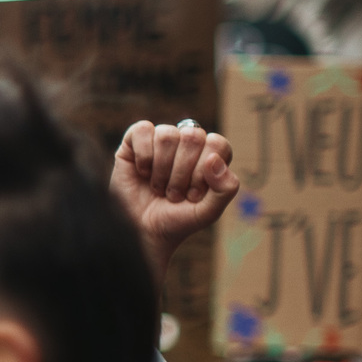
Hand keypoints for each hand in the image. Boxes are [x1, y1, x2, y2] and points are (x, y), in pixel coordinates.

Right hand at [111, 121, 240, 280]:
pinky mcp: (135, 141)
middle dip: (182, 172)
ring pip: (168, 135)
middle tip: (174, 194)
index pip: (217, 144)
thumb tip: (214, 159)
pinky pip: (143, 129)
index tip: (193, 195)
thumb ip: (226, 188)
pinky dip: (144, 156)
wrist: (142, 231)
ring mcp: (161, 140)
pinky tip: (143, 172)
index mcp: (209, 155)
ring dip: (162, 169)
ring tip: (158, 187)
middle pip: (193, 136)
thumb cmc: (176, 220)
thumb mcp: (209, 212)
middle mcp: (187, 144)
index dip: (204, 170)